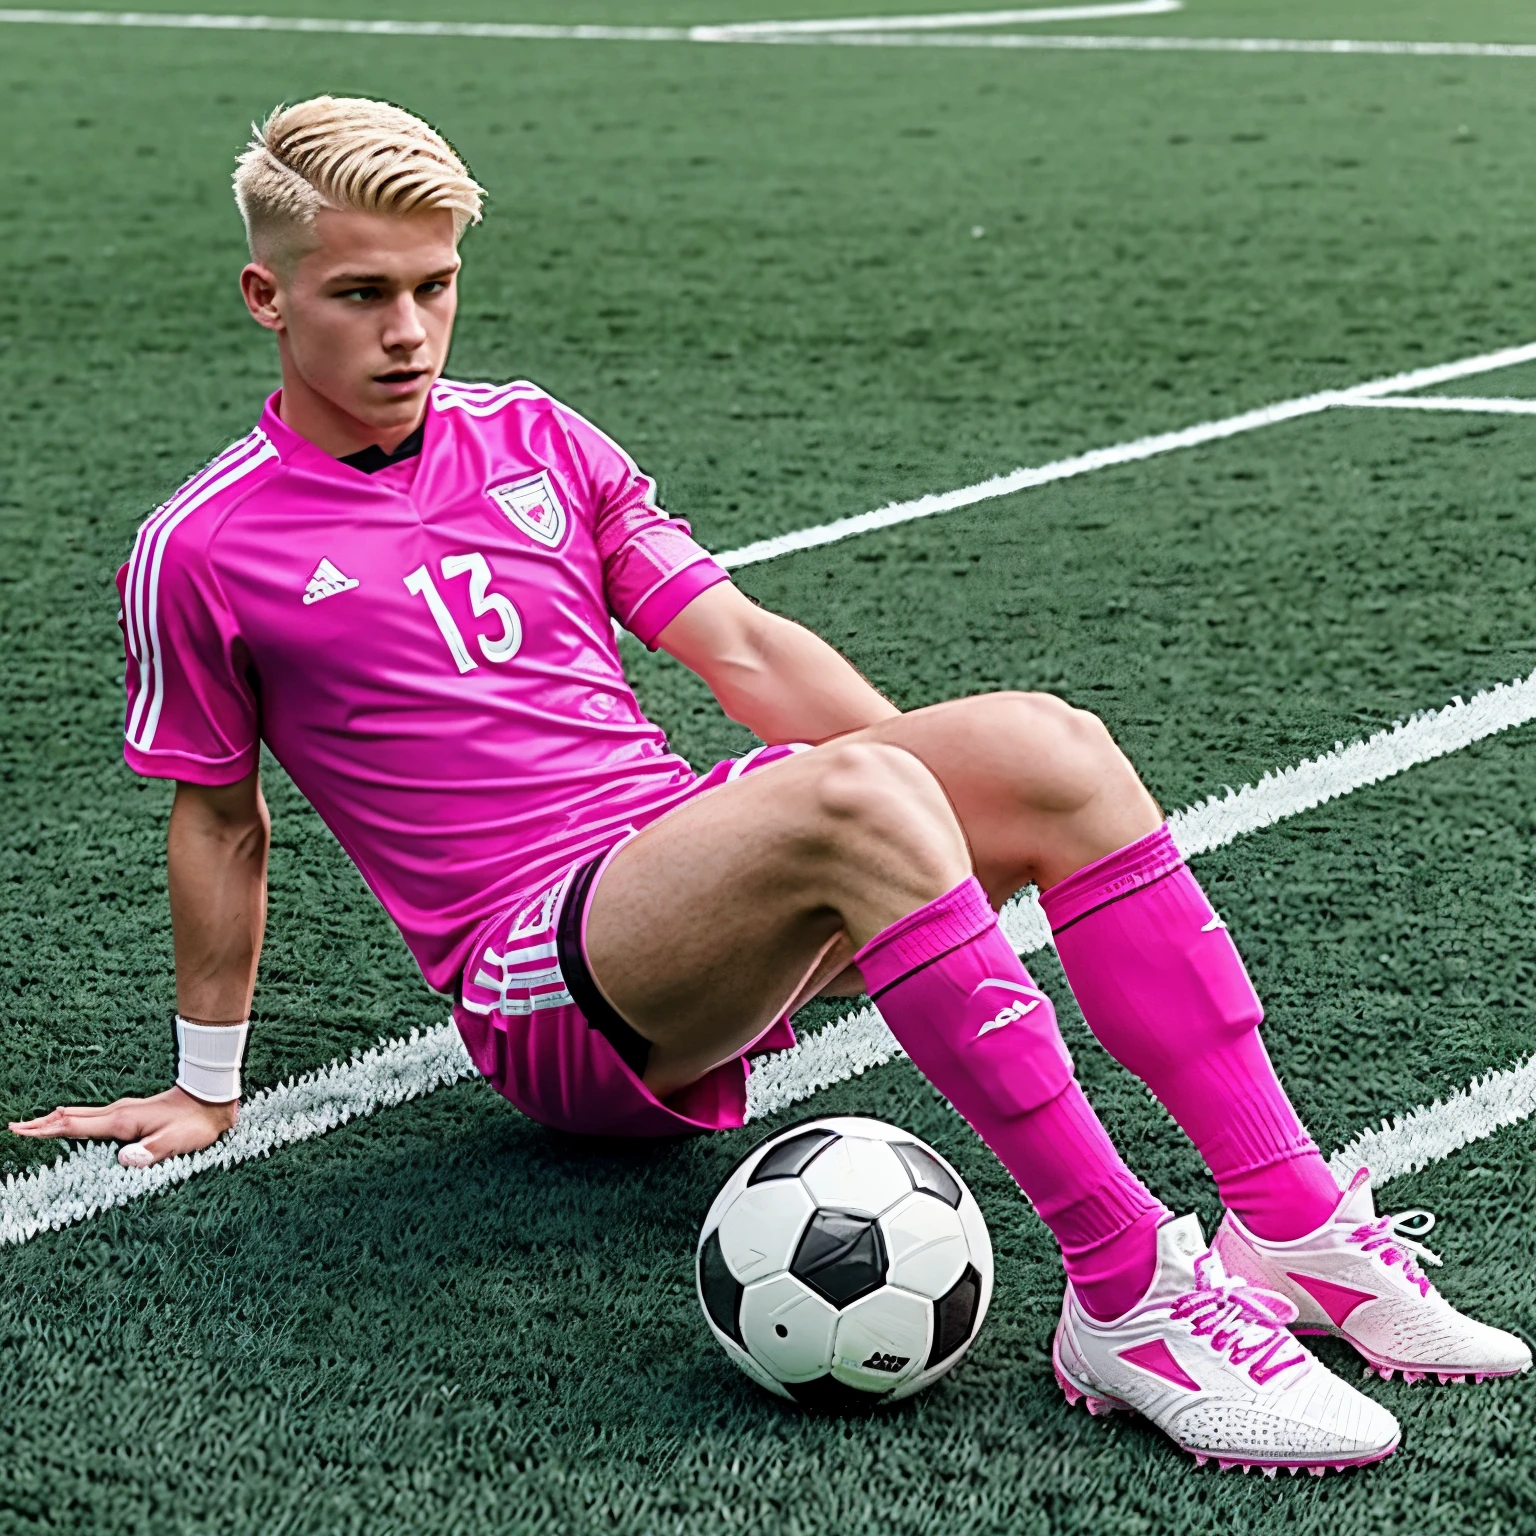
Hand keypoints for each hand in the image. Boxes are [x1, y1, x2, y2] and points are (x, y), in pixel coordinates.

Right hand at [9, 1086, 237, 1167]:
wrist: (212, 1098)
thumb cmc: (195, 1123)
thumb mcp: (175, 1142)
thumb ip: (149, 1152)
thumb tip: (123, 1160)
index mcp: (122, 1121)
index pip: (75, 1126)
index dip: (46, 1130)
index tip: (19, 1131)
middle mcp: (119, 1113)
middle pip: (72, 1117)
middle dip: (43, 1123)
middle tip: (15, 1127)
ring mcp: (125, 1111)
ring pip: (82, 1115)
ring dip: (57, 1120)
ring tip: (36, 1125)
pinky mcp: (133, 1113)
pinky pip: (95, 1117)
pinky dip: (76, 1120)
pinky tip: (74, 1123)